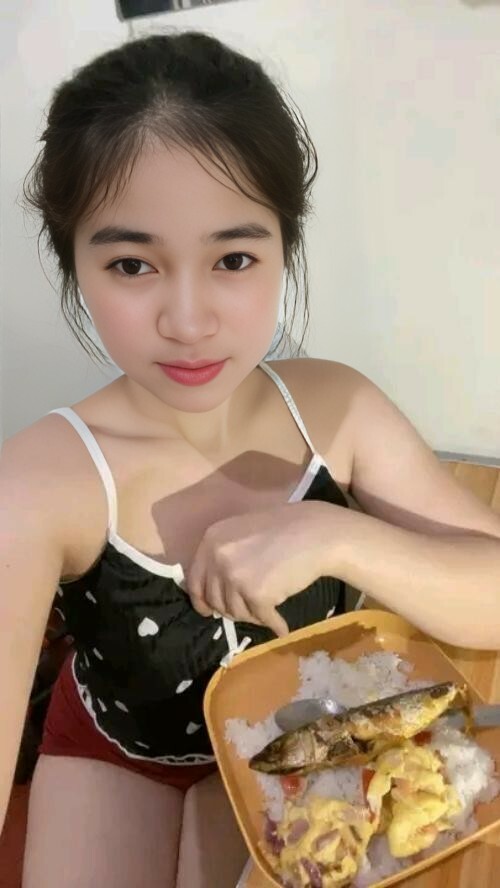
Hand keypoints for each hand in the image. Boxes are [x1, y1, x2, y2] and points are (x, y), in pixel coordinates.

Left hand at [185, 501, 332, 636]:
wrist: (315, 533)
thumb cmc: (284, 530)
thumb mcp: (242, 533)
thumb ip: (223, 557)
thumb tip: (213, 594)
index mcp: (211, 540)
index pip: (195, 580)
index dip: (201, 600)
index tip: (208, 611)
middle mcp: (217, 557)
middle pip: (216, 600)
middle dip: (232, 610)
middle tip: (250, 610)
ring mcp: (235, 576)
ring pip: (237, 612)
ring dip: (253, 615)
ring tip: (270, 609)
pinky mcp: (256, 594)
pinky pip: (261, 618)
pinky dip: (274, 623)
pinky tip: (282, 626)